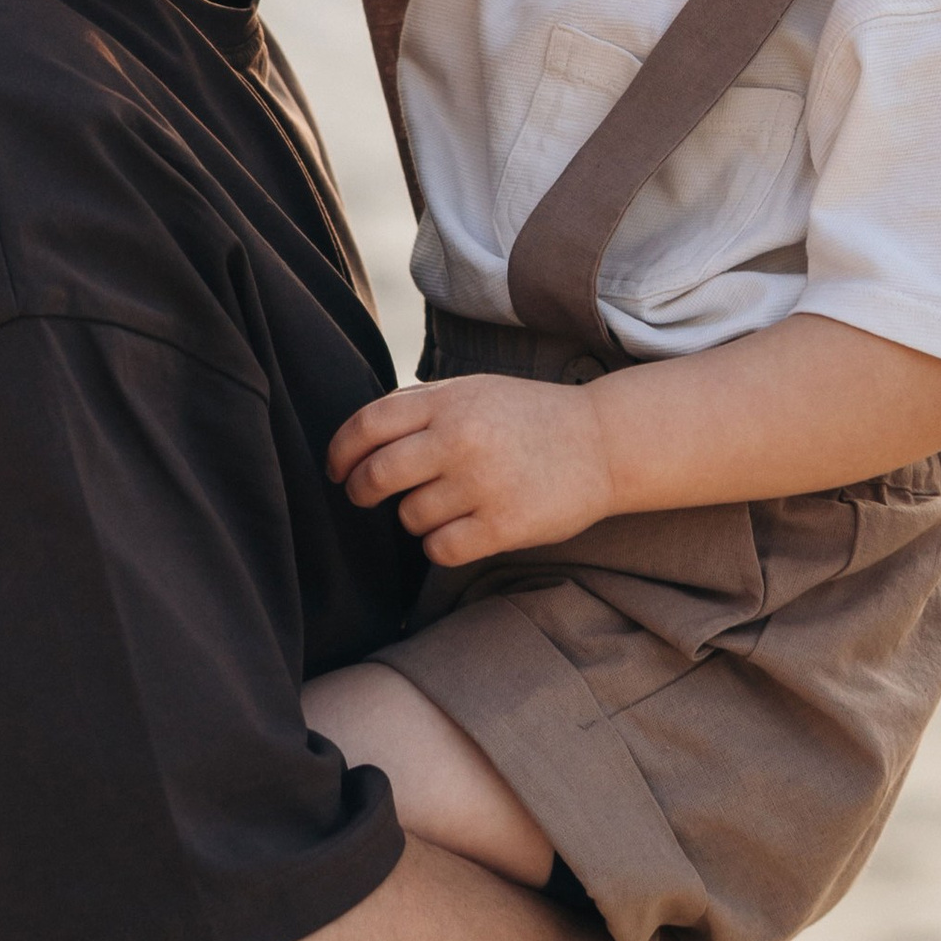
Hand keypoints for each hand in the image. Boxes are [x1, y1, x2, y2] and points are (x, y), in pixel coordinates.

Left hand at [328, 374, 615, 566]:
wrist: (604, 443)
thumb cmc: (527, 419)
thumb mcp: (474, 391)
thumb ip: (419, 407)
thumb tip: (357, 441)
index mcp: (449, 400)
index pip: (367, 426)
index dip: (340, 453)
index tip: (336, 471)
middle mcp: (461, 438)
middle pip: (376, 475)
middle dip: (361, 491)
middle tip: (365, 496)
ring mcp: (482, 483)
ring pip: (409, 517)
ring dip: (415, 517)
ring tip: (446, 505)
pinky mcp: (503, 525)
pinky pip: (440, 549)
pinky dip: (441, 545)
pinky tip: (461, 530)